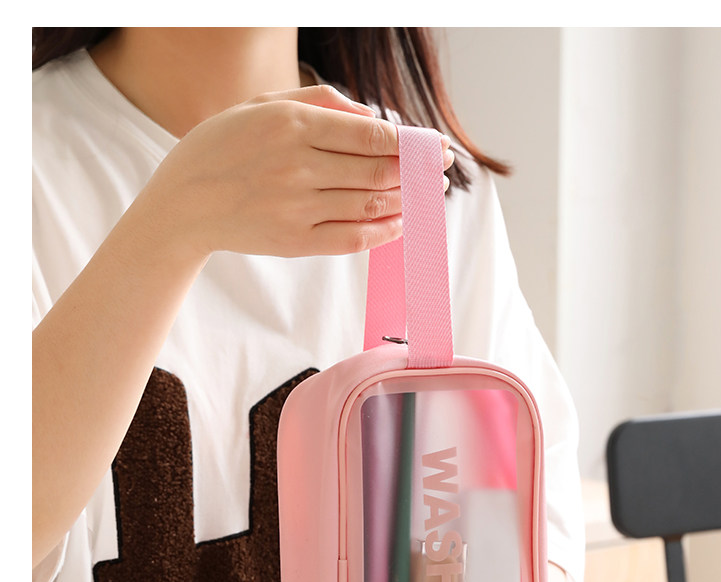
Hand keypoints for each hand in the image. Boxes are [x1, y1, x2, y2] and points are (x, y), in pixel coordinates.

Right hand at [142, 84, 453, 260]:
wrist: (182, 206)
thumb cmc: (221, 148)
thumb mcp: (260, 105)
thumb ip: (318, 103)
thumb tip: (371, 117)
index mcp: (292, 125)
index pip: (372, 135)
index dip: (412, 142)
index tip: (434, 146)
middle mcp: (299, 167)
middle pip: (379, 170)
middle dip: (418, 170)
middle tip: (439, 170)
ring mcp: (298, 208)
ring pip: (370, 204)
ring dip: (406, 199)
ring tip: (425, 194)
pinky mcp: (295, 242)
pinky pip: (352, 238)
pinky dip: (383, 231)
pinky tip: (400, 223)